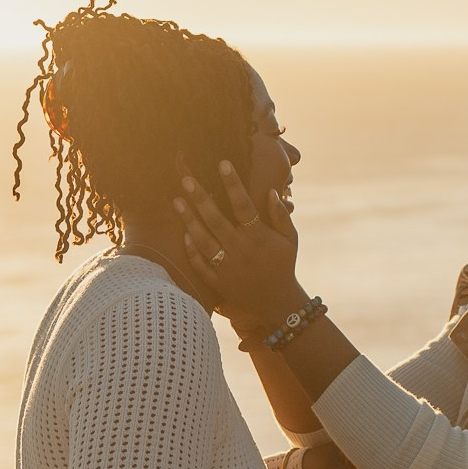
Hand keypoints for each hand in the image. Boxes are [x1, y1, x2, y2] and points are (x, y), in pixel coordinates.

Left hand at [175, 162, 301, 337]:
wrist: (277, 305)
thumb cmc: (284, 266)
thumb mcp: (290, 240)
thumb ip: (281, 216)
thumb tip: (271, 191)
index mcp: (259, 238)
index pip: (244, 205)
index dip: (233, 184)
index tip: (223, 164)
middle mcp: (241, 250)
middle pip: (216, 220)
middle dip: (200, 198)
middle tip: (185, 179)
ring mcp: (227, 267)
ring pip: (203, 240)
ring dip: (189, 220)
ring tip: (176, 201)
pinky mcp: (218, 282)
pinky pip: (201, 264)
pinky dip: (191, 250)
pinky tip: (183, 233)